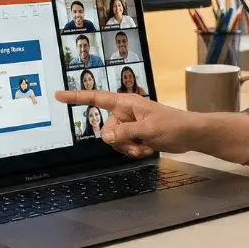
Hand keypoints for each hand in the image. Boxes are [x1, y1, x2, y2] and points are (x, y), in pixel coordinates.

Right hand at [53, 90, 194, 157]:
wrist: (190, 135)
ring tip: (146, 147)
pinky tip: (149, 149)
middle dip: (120, 142)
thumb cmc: (173, 125)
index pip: (96, 99)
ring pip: (115, 142)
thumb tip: (105, 137)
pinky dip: (135, 151)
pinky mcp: (136, 136)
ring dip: (129, 149)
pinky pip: (125, 147)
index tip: (58, 96)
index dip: (77, 97)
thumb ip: (125, 133)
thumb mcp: (148, 130)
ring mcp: (130, 125)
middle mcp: (125, 113)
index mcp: (126, 103)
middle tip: (139, 144)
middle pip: (107, 130)